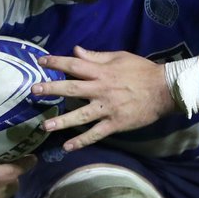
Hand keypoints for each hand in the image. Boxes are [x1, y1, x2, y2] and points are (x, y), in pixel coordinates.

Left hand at [34, 46, 171, 151]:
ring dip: (62, 121)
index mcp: (102, 72)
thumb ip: (96, 57)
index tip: (40, 61)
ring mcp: (107, 109)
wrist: (164, 90)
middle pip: (72, 89)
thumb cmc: (142, 71)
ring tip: (45, 126)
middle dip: (52, 89)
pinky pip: (95, 134)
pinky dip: (81, 141)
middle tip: (34, 91)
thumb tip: (76, 51)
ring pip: (80, 116)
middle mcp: (101, 90)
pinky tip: (68, 147)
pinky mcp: (115, 124)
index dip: (57, 62)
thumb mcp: (120, 57)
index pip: (75, 65)